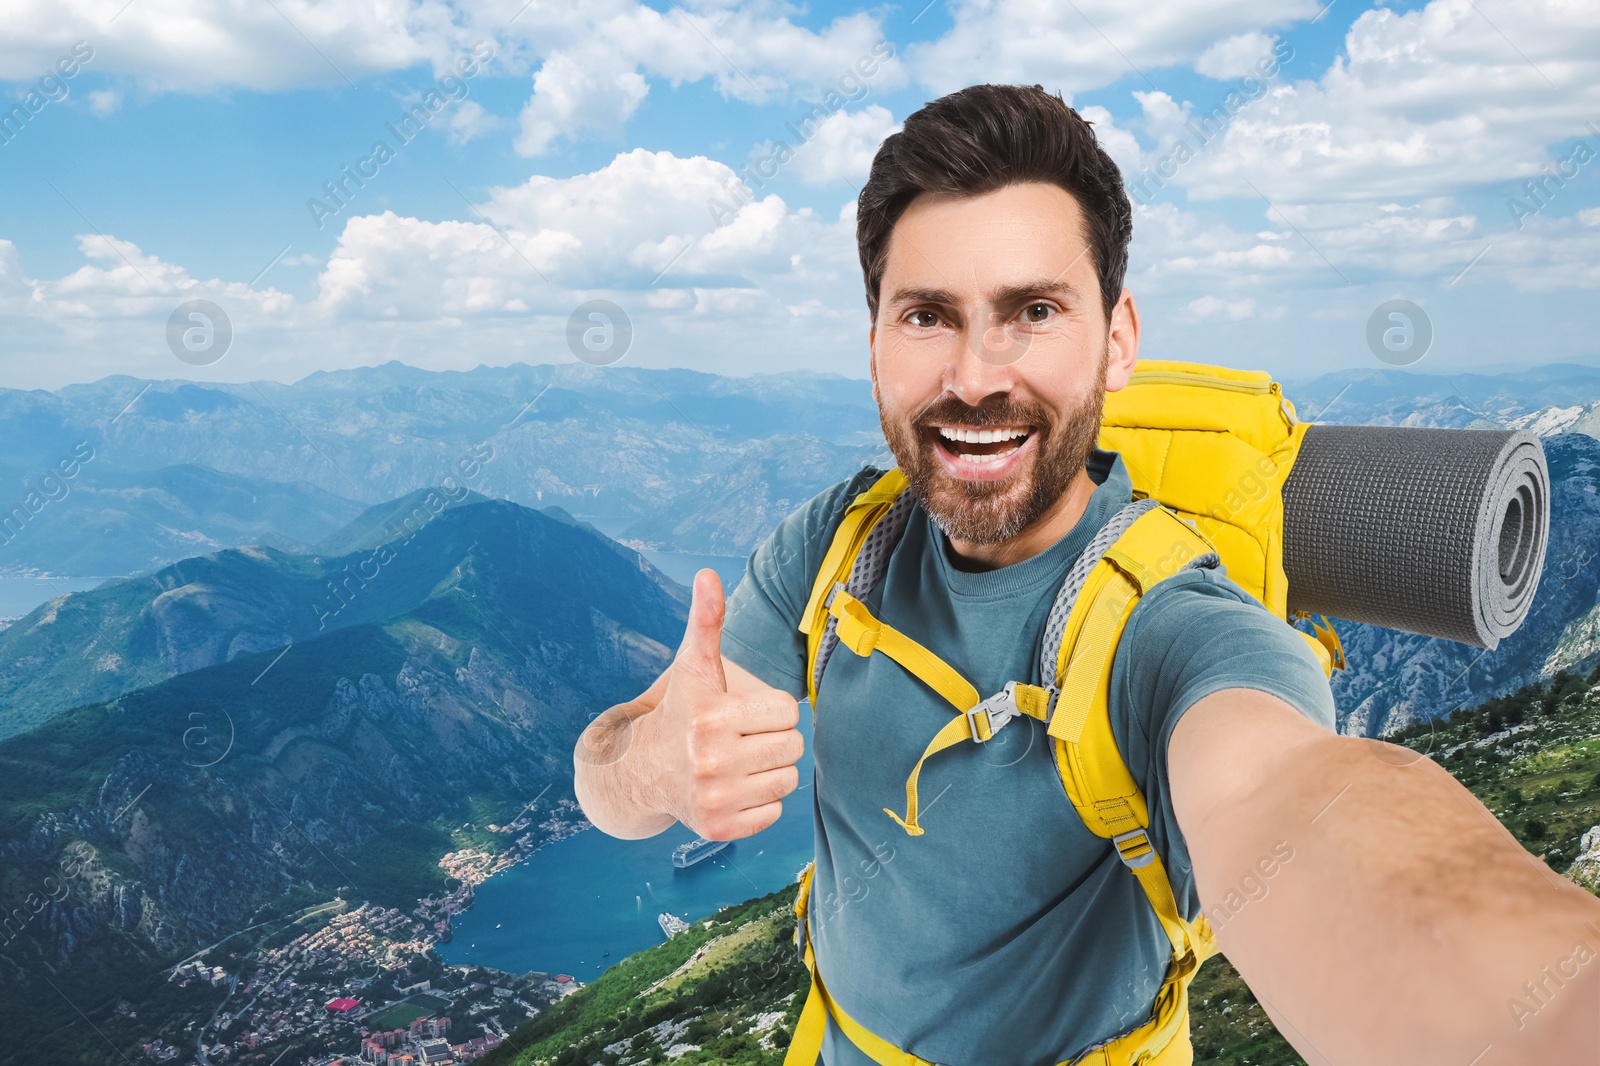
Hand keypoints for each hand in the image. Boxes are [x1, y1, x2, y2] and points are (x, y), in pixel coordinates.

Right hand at [632, 568, 804, 839]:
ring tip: (736, 762)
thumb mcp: (693, 665)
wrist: (639, 770)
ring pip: (787, 779)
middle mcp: (709, 758)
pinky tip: (731, 789)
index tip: (740, 712)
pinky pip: (774, 813)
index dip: (769, 709)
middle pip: (792, 746)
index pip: (787, 710)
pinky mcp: (718, 828)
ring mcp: (713, 797)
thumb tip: (707, 574)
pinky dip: (759, 802)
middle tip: (739, 738)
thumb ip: (706, 620)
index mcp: (710, 714)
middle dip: (772, 739)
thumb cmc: (680, 709)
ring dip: (769, 770)